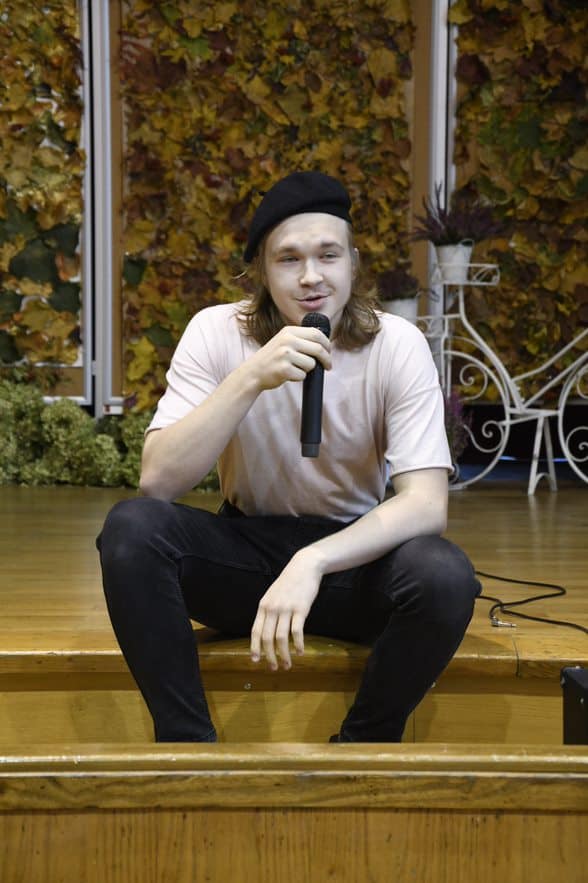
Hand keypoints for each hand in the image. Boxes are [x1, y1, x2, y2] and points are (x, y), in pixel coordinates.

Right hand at [246, 325, 330, 391]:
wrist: (253, 372)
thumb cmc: (273, 358)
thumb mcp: (284, 341)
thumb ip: (301, 339)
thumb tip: (325, 344)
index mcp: (289, 331)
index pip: (317, 334)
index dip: (327, 344)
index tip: (328, 352)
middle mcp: (287, 340)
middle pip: (318, 349)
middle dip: (326, 359)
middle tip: (328, 366)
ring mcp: (285, 354)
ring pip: (311, 364)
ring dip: (307, 369)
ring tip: (295, 368)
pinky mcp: (284, 369)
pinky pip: (302, 375)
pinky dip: (299, 377)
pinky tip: (288, 374)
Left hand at [250, 551, 322, 669]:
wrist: (304, 566)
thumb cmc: (289, 582)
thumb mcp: (272, 594)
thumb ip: (268, 611)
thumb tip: (265, 631)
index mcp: (263, 606)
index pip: (256, 631)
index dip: (255, 648)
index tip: (255, 661)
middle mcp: (272, 609)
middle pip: (267, 638)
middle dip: (269, 656)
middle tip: (274, 668)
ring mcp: (286, 609)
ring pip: (282, 638)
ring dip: (284, 654)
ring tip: (287, 664)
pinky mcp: (301, 609)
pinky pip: (297, 631)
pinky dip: (298, 644)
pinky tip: (300, 652)